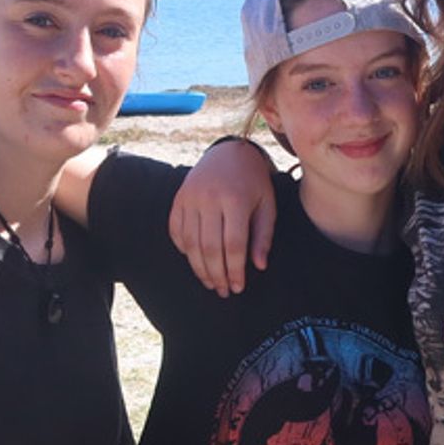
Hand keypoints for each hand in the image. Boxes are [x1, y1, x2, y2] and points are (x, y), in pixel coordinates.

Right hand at [168, 139, 276, 295]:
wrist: (229, 153)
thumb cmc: (253, 184)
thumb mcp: (267, 205)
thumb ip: (264, 236)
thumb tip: (259, 266)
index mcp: (236, 199)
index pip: (234, 245)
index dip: (235, 270)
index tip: (238, 287)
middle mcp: (210, 198)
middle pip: (210, 247)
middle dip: (217, 275)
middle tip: (223, 291)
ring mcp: (190, 197)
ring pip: (190, 243)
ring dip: (199, 268)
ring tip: (210, 282)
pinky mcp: (178, 198)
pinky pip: (176, 230)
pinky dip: (183, 250)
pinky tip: (195, 262)